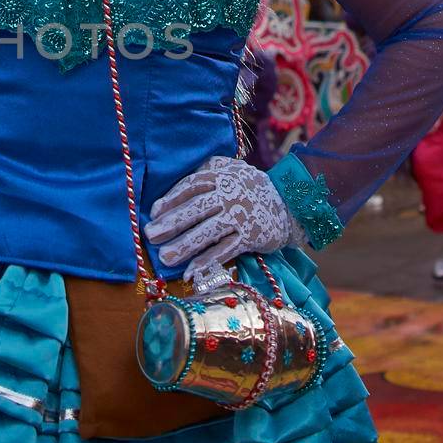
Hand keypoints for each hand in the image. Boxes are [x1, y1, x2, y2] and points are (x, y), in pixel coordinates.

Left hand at [144, 156, 302, 281]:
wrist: (291, 202)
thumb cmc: (251, 187)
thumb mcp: (231, 169)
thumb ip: (205, 173)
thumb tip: (172, 195)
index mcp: (222, 176)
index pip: (191, 186)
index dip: (171, 199)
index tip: (154, 213)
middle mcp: (230, 194)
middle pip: (196, 209)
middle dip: (171, 223)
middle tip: (150, 235)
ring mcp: (240, 216)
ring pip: (208, 232)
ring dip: (184, 246)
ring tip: (165, 258)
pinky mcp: (251, 236)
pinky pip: (225, 251)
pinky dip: (207, 262)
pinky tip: (190, 273)